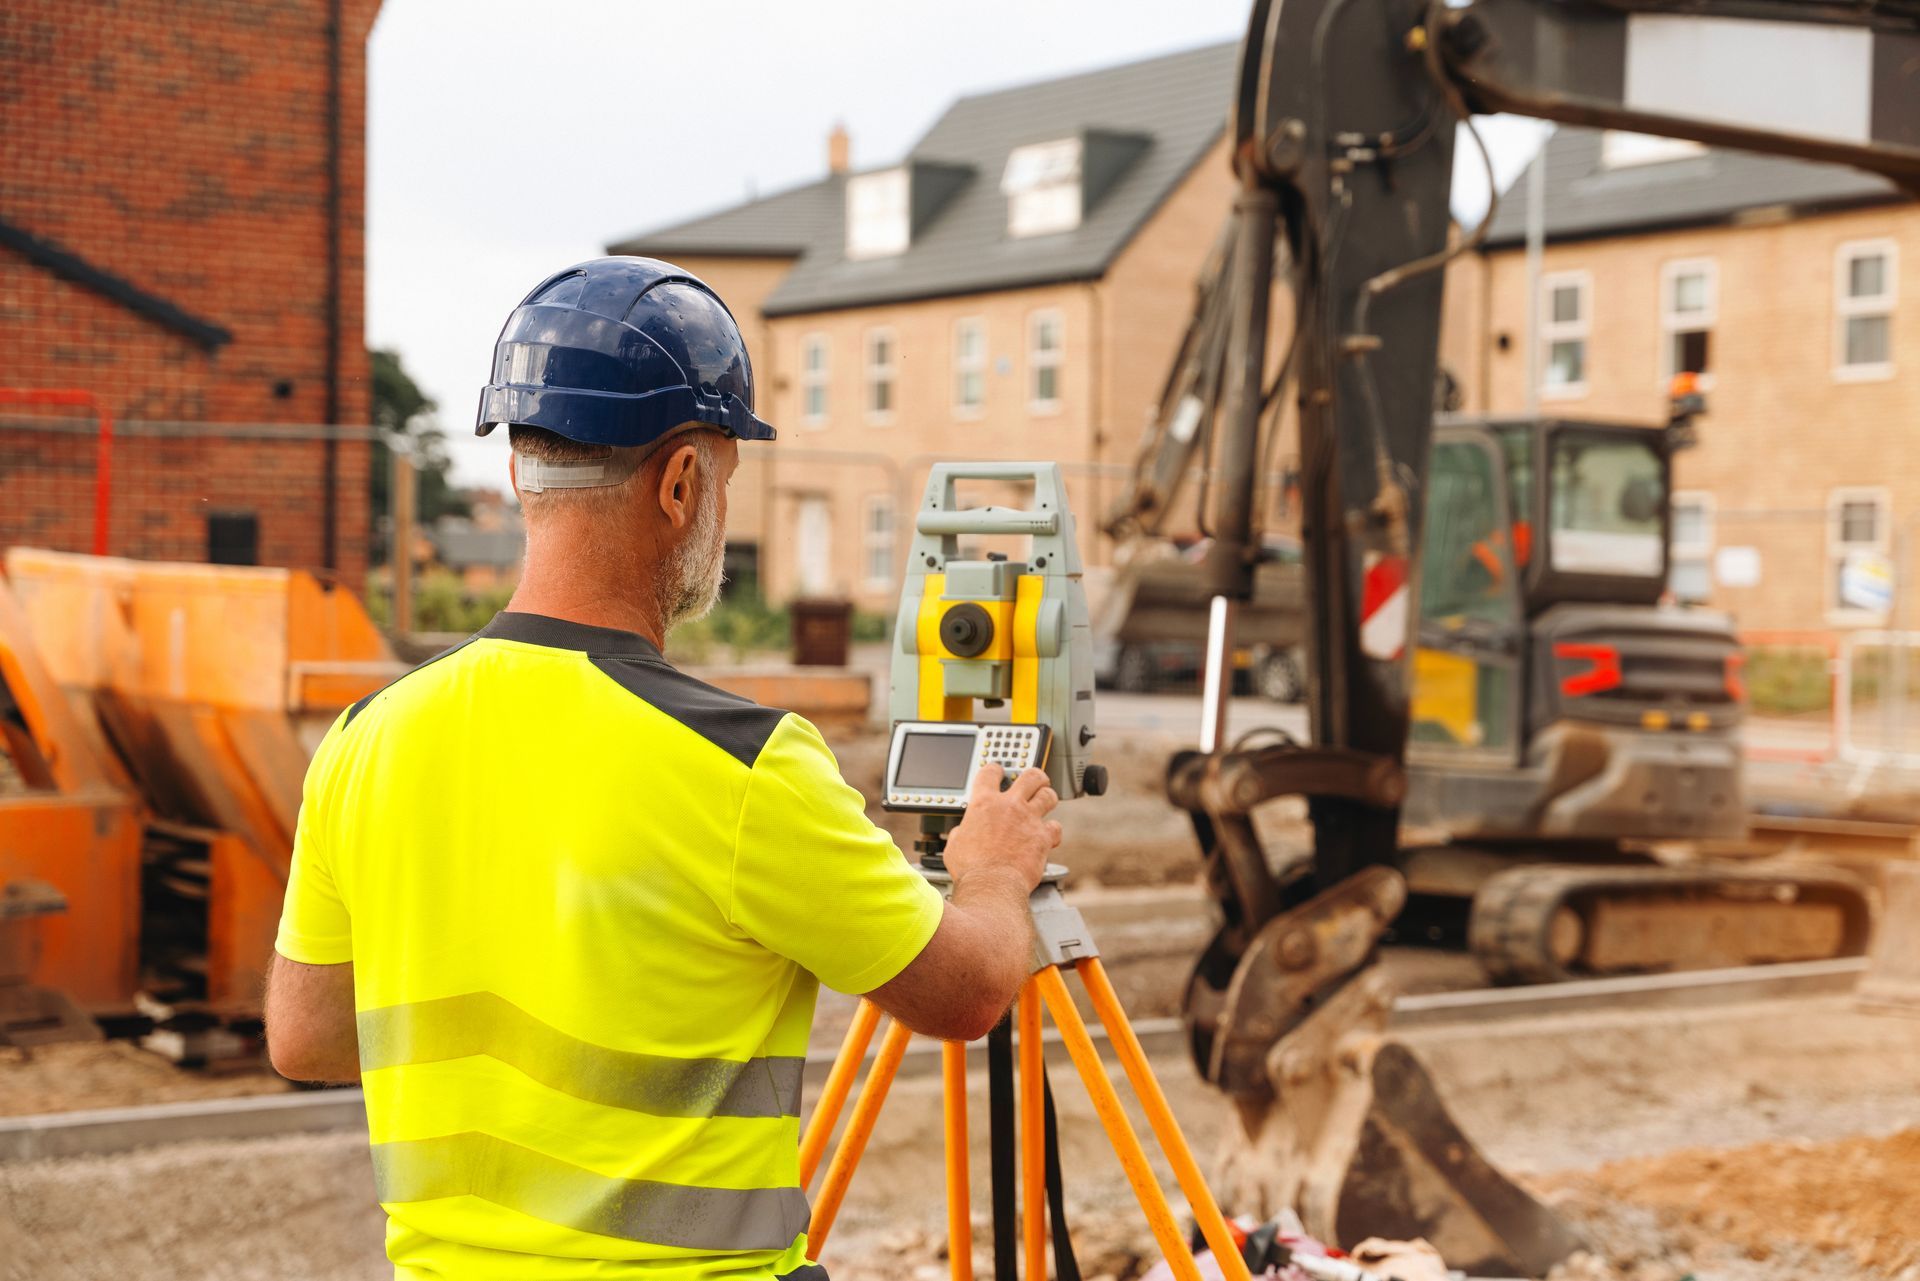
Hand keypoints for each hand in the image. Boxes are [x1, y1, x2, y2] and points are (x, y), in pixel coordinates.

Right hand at [943, 764, 1059, 893]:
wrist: (991, 886)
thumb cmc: (971, 869)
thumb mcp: (955, 845)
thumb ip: (962, 831)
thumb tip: (964, 833)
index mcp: (984, 804)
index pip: (990, 773)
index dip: (995, 770)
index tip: (998, 771)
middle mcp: (1009, 806)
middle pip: (1030, 776)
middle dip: (1035, 776)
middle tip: (1034, 780)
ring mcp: (1029, 820)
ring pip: (1048, 795)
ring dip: (1048, 797)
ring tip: (1046, 801)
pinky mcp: (1043, 837)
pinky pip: (1056, 827)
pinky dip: (1053, 831)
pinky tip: (1049, 835)